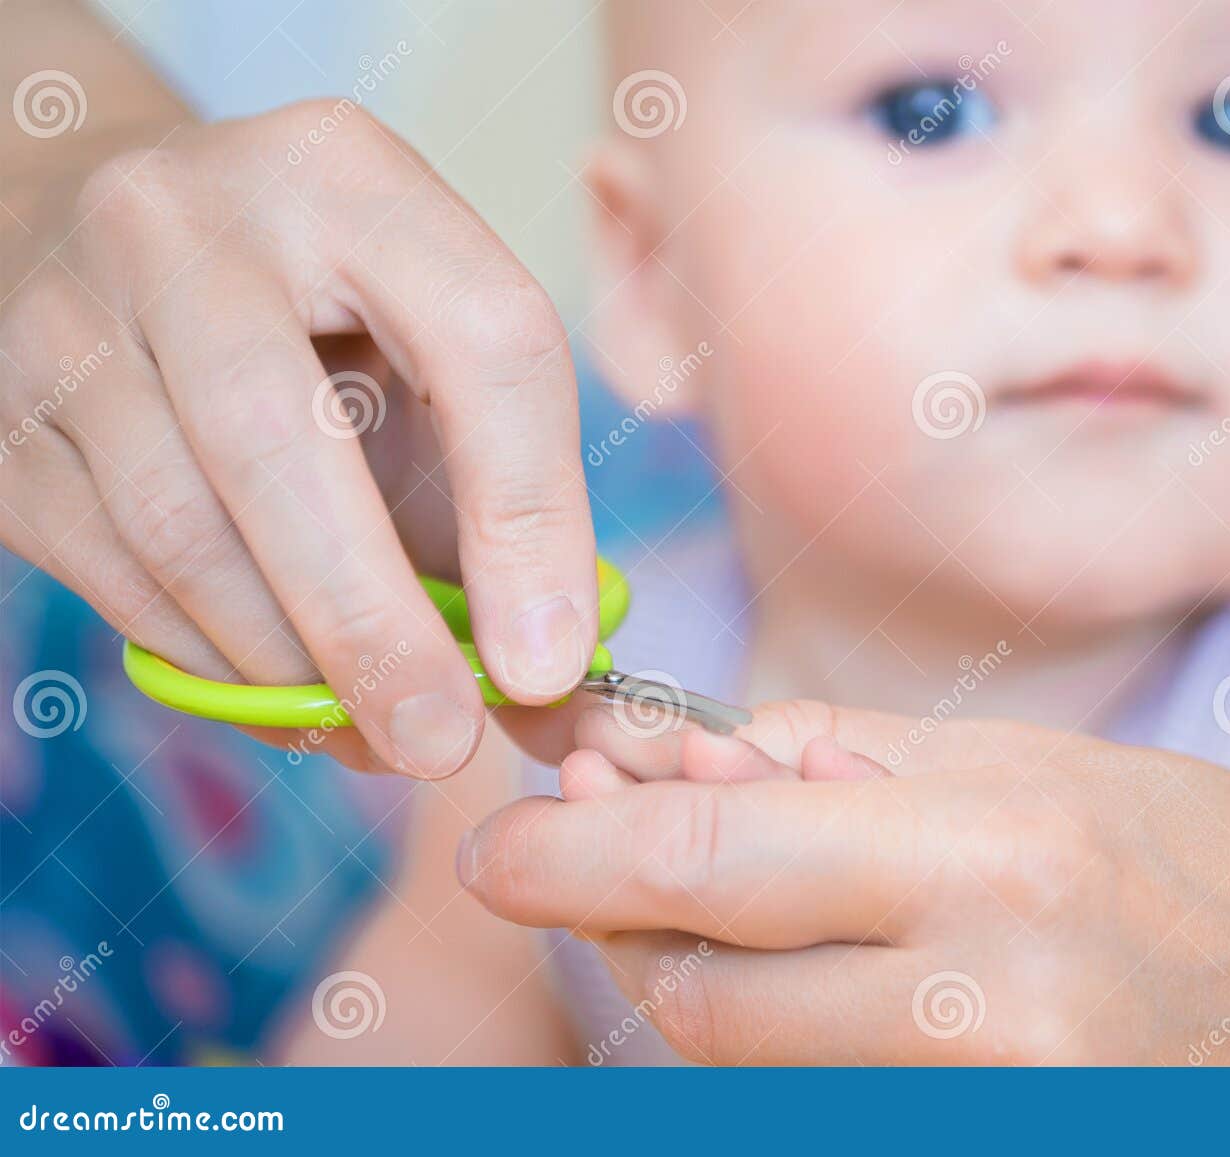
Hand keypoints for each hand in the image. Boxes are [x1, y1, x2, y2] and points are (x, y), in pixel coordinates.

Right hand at [1, 100, 597, 777]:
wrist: (112, 243)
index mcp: (348, 177)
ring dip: (289, 666)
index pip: (485, 339)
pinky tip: (282, 692)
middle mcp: (187, 222)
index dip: (530, 516)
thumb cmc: (320, 318)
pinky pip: (112, 573)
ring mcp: (68, 314)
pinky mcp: (0, 415)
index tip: (551, 664)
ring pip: (182, 530)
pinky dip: (212, 661)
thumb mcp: (429, 351)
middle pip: (282, 446)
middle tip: (441, 745)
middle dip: (372, 627)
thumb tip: (550, 683)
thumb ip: (503, 494)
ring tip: (374, 731)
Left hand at [459, 701, 1229, 1064]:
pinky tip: (803, 961)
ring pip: (746, 1060)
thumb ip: (853, 762)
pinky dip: (780, 1033)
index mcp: (996, 858)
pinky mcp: (990, 1149)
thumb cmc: (1227, 864)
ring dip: (693, 977)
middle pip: (699, 992)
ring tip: (714, 892)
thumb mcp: (1046, 764)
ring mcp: (988, 1111)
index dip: (574, 857)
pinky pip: (821, 1097)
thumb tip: (692, 762)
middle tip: (594, 850)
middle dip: (619, 923)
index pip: (715, 865)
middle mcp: (982, 1009)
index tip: (498, 843)